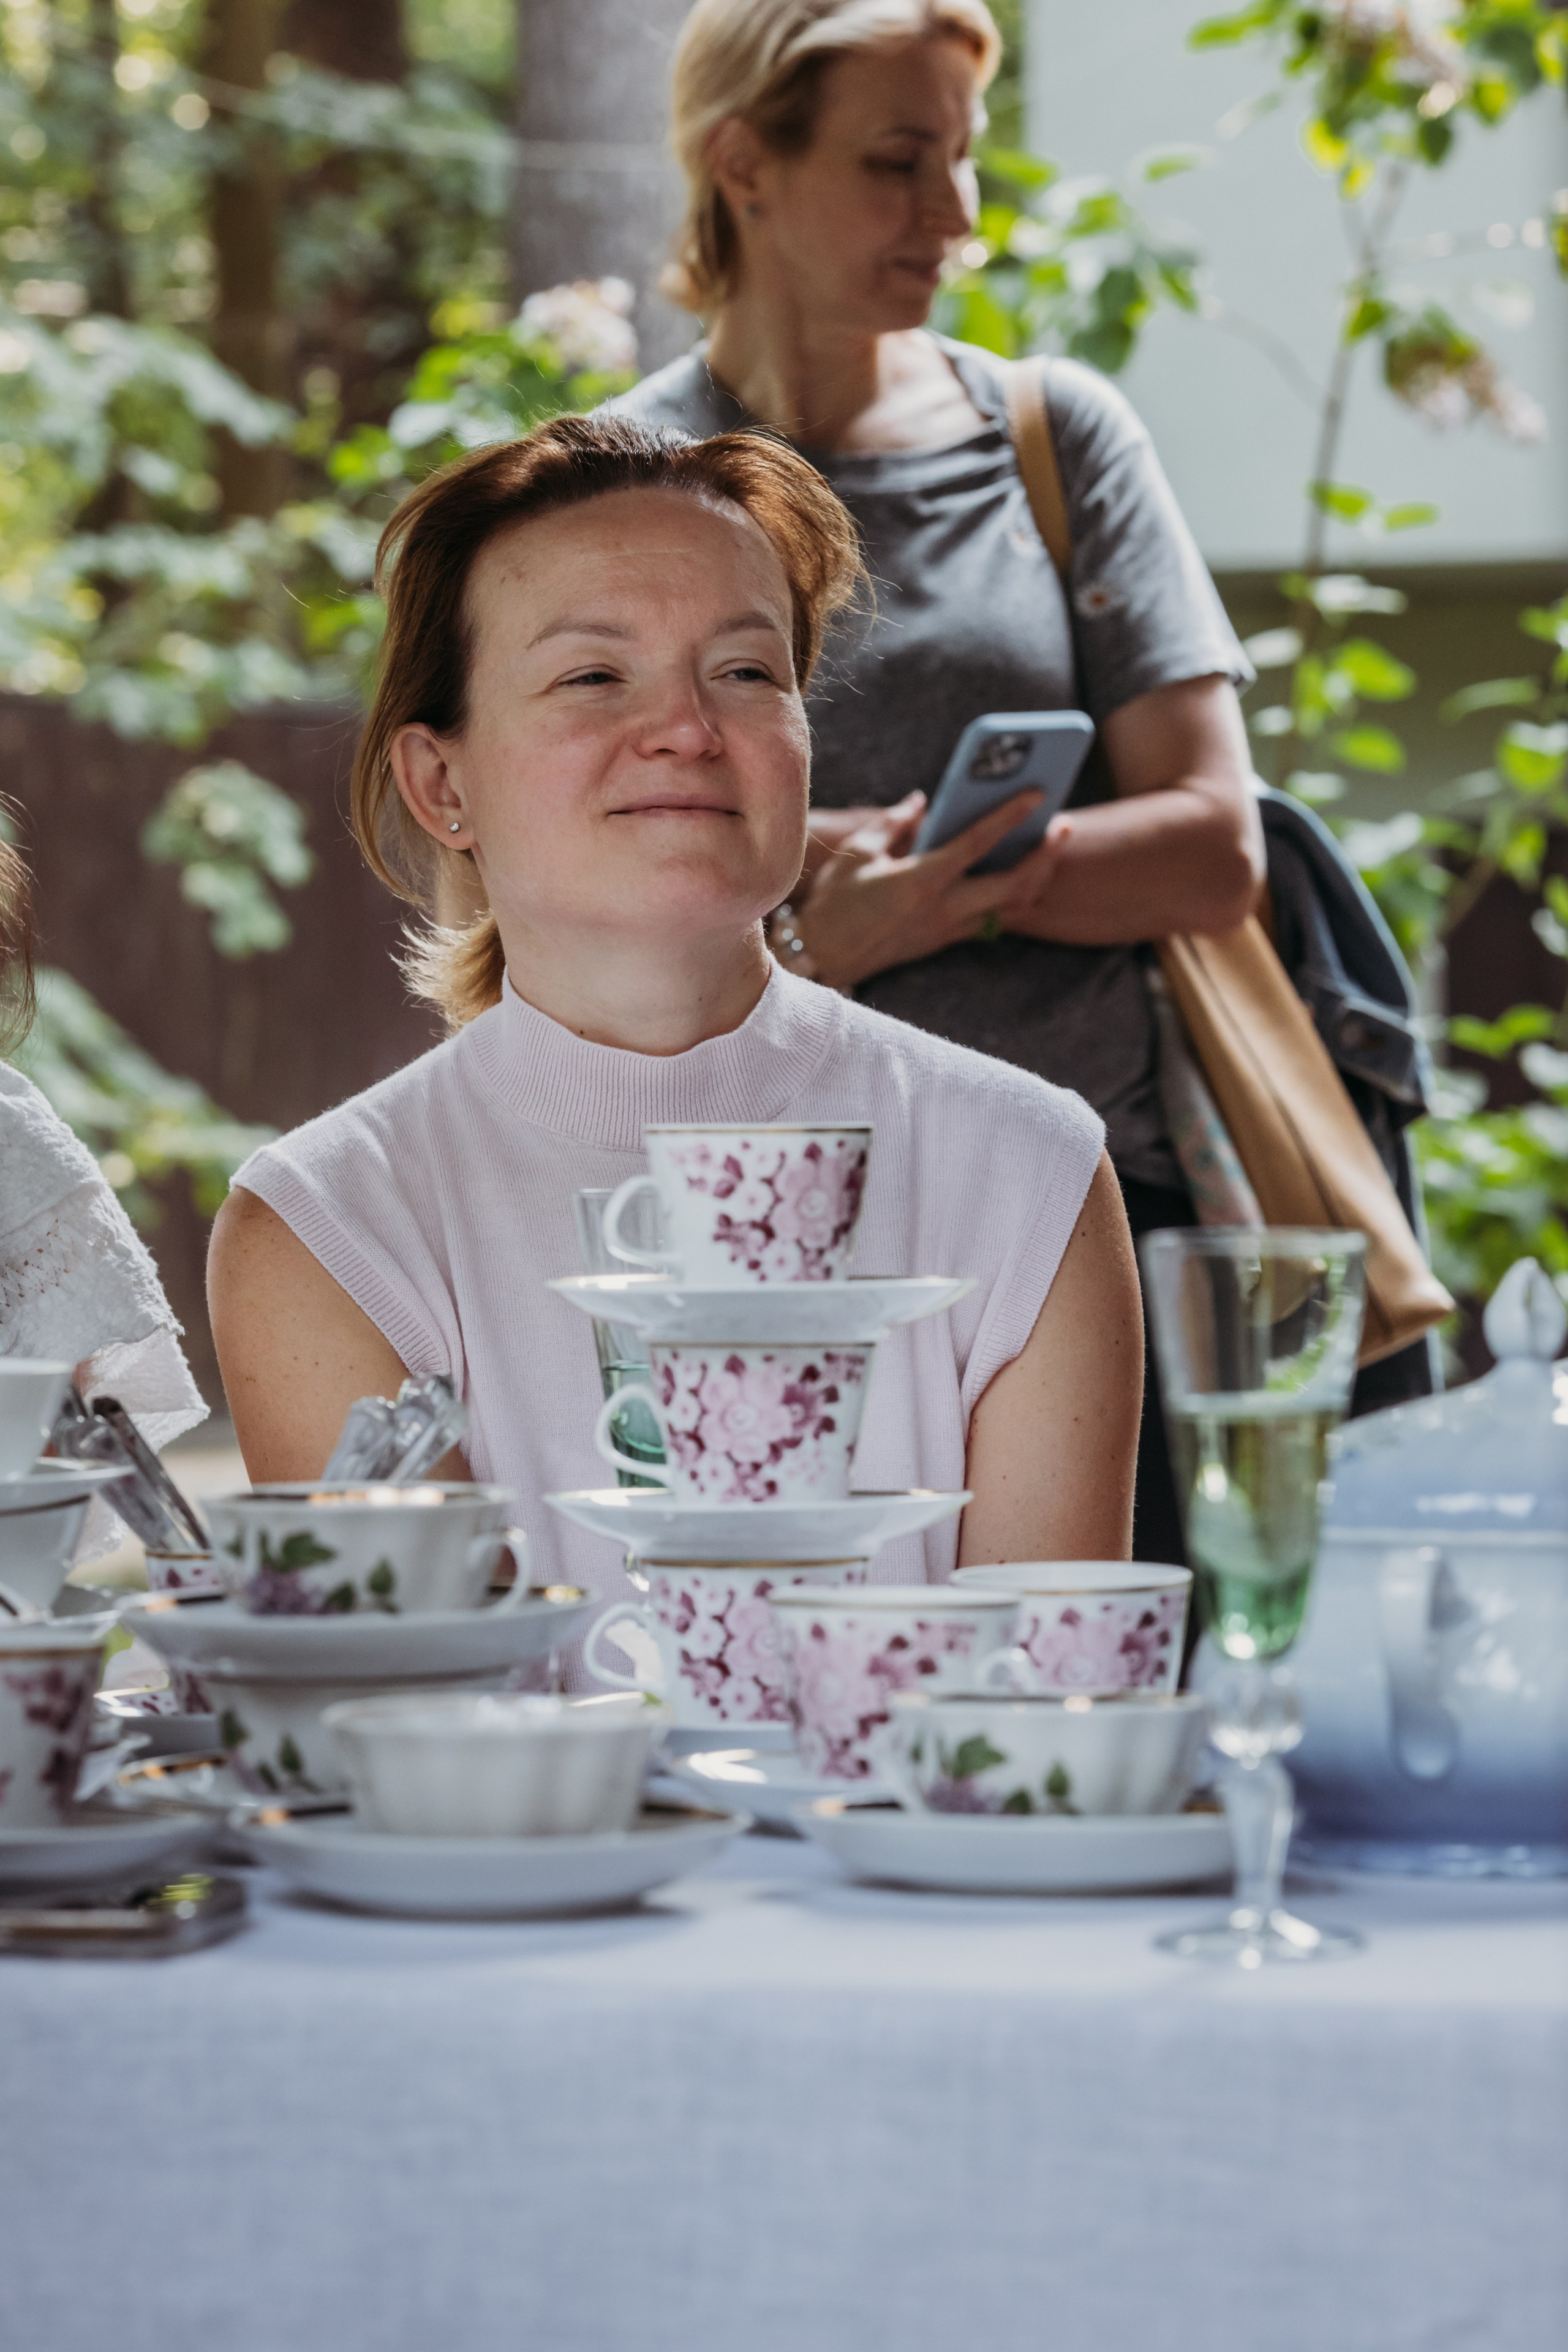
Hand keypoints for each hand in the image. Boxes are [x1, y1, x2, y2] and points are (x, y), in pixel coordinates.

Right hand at [795, 790, 1071, 990]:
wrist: (820, 959)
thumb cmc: (833, 903)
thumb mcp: (857, 853)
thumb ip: (893, 822)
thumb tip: (923, 801)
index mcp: (920, 881)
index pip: (978, 843)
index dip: (1011, 815)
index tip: (1038, 793)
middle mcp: (942, 909)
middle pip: (1015, 886)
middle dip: (1046, 855)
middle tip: (1062, 825)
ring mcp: (947, 930)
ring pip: (1011, 908)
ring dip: (1037, 877)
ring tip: (1049, 847)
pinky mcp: (944, 942)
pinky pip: (993, 920)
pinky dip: (1013, 897)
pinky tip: (1020, 873)